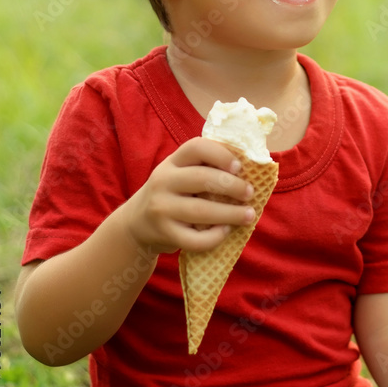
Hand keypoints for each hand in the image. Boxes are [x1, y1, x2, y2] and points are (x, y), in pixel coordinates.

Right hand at [120, 138, 253, 254]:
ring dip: (230, 213)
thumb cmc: (172, 194)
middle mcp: (163, 181)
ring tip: (249, 215)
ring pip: (201, 211)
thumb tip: (251, 168)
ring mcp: (161, 208)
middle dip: (232, 186)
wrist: (136, 224)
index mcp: (172, 161)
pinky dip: (215, 237)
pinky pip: (194, 239)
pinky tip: (226, 232)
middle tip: (250, 193)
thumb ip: (205, 167)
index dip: (221, 154)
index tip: (239, 167)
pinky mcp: (164, 233)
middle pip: (202, 179)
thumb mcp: (180, 173)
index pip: (196, 147)